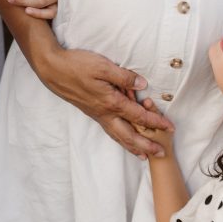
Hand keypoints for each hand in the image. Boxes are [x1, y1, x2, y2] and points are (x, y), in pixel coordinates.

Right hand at [41, 45, 173, 157]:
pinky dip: (119, 138)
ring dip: (132, 146)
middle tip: (161, 153)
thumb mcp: (103, 66)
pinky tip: (121, 138)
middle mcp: (104, 113)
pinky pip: (109, 130)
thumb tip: (143, 85)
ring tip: (143, 156)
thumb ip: (124, 76)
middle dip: (146, 145)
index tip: (169, 127)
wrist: (53, 70)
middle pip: (129, 135)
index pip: (138, 116)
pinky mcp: (91, 112)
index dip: (156, 122)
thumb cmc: (77, 65)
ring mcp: (96, 114)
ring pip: (118, 136)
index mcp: (110, 102)